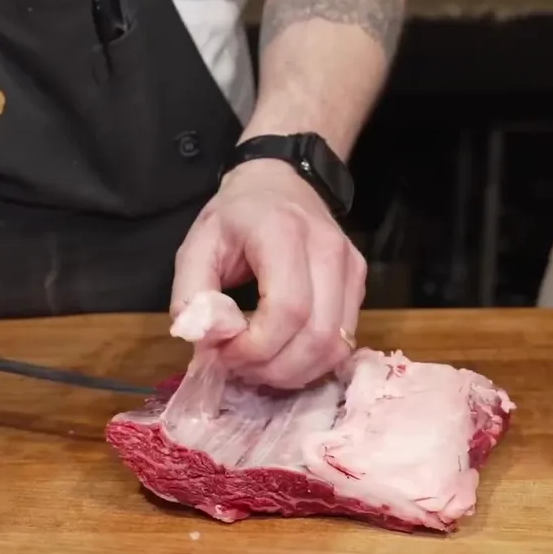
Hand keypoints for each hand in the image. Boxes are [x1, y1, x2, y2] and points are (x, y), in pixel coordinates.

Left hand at [170, 159, 366, 388]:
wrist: (280, 182)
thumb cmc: (236, 217)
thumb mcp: (197, 245)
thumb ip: (192, 294)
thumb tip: (206, 341)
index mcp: (284, 233)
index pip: (287, 309)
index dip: (257, 347)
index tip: (225, 355)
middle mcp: (327, 250)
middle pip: (318, 335)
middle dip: (275, 368)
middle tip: (241, 369)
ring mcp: (351, 267)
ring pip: (336, 345)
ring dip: (296, 372)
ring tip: (261, 366)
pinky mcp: (360, 282)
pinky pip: (344, 341)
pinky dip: (314, 362)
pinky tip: (285, 357)